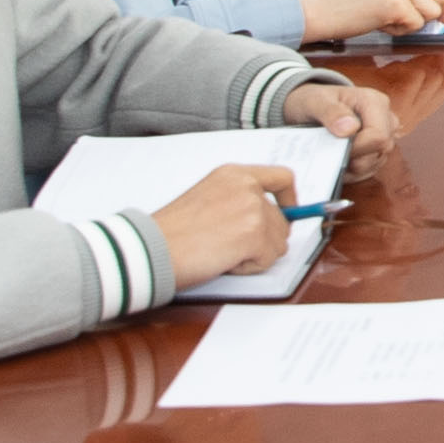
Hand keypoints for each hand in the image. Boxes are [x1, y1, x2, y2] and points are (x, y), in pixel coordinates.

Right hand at [147, 160, 297, 287]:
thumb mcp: (209, 199)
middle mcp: (247, 186)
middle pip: (283, 220)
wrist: (153, 248)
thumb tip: (273, 220)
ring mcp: (253, 209)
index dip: (290, 199)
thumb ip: (240, 202)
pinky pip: (267, 260)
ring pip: (278, 243)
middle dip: (264, 241)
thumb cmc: (173, 232)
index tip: (288, 213)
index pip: (281, 177)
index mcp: (234, 174)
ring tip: (222, 251)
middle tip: (230, 247)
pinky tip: (223, 260)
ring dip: (254, 255)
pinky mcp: (255, 234)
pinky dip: (248, 268)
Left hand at [282, 77, 405, 164]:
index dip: (357, 148)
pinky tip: (337, 162)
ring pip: (376, 162)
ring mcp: (385, 135)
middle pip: (381, 150)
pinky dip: (352, 171)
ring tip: (331, 156)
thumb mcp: (315, 102)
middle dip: (354, 158)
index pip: (379, 135)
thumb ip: (331, 112)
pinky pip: (371, 169)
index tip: (334, 148)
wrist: (311, 108)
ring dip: (352, 167)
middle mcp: (386, 118)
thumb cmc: (314, 102)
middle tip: (330, 152)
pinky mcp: (378, 150)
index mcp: (375, 102)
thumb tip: (350, 129)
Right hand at [294, 0, 443, 41]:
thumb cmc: (343, 0)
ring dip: (414, 22)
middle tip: (405, 20)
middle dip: (430, 12)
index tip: (432, 13)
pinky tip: (381, 24)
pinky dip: (402, 31)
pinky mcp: (394, 3)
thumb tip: (437, 2)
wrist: (315, 10)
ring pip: (432, 10)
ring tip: (388, 20)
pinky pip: (417, 24)